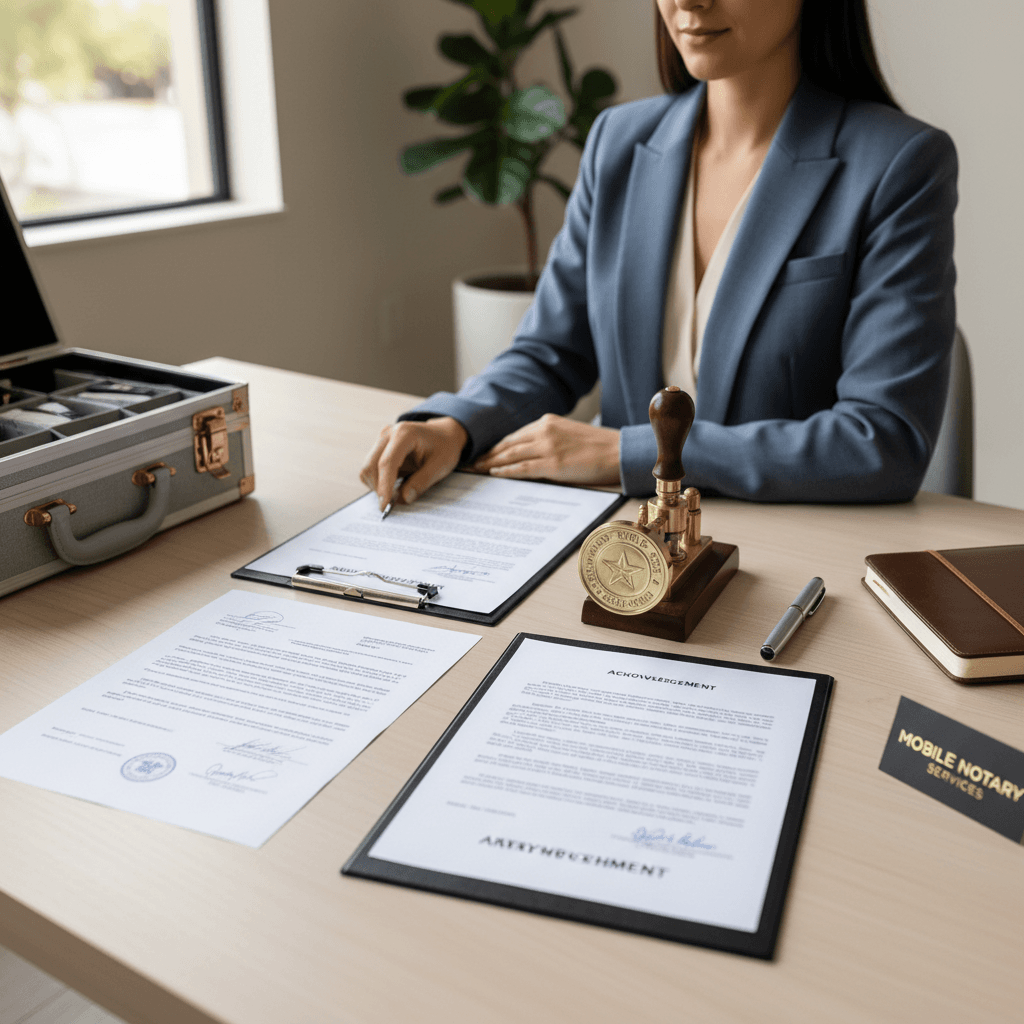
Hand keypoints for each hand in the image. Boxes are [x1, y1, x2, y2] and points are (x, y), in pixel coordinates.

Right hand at [359, 417, 467, 511]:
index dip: (384, 485)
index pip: (387, 462)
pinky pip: (371, 469)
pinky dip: (378, 482)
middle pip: (371, 466)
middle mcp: (388, 434)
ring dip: (377, 486)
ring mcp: (381, 440)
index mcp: (405, 434)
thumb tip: (403, 499)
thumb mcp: (441, 466)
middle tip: (392, 506)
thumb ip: (422, 482)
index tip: (384, 505)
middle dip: (379, 488)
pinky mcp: (379, 448)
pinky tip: (394, 485)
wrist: (443, 435)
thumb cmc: (444, 448)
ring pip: (368, 469)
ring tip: (396, 494)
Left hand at [471, 414, 619, 485]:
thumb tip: (529, 454)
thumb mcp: (569, 435)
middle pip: (507, 444)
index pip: (515, 435)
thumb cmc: (598, 447)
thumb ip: (548, 440)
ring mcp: (547, 447)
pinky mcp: (552, 463)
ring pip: (510, 455)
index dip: (496, 446)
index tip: (483, 454)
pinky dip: (505, 471)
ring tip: (477, 470)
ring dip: (491, 463)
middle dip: (488, 454)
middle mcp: (544, 430)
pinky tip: (494, 474)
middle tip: (471, 463)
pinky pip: (522, 469)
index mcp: (548, 422)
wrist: (619, 452)